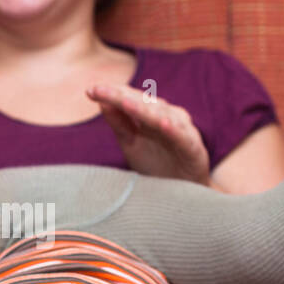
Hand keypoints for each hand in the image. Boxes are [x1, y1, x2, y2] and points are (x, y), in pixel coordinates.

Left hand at [86, 83, 210, 183]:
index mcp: (150, 114)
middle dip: (121, 96)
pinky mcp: (193, 147)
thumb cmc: (155, 165)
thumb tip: (101, 100)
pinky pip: (182, 136)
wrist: (181, 193)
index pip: (129, 98)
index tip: (90, 90)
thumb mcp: (131, 143)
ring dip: (144, 108)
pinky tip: (163, 124)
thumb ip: (119, 122)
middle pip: (143, 102)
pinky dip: (174, 129)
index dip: (111, 93)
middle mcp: (166, 116)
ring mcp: (181, 130)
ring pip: (162, 115)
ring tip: (124, 102)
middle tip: (101, 90)